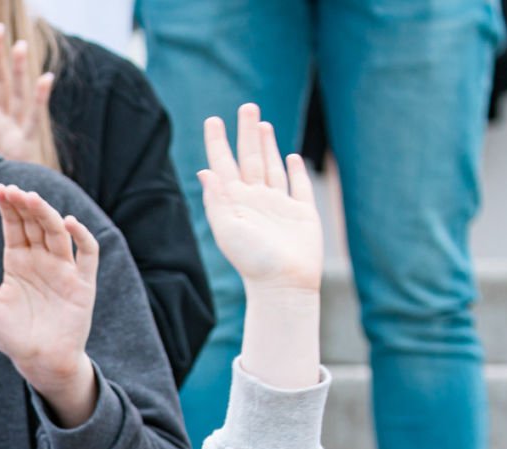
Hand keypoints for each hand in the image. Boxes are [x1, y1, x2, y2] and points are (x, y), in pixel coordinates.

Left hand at [0, 184, 99, 423]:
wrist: (37, 361)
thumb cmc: (9, 334)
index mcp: (18, 262)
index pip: (14, 226)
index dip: (8, 206)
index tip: (0, 189)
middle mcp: (41, 261)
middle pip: (35, 223)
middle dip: (25, 205)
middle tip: (14, 191)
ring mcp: (63, 270)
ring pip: (58, 232)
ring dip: (47, 214)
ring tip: (32, 199)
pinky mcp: (83, 283)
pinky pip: (88, 253)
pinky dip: (82, 236)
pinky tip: (67, 223)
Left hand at [199, 104, 321, 293]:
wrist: (284, 284)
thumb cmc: (253, 260)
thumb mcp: (228, 229)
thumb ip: (216, 200)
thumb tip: (205, 172)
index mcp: (235, 202)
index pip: (223, 164)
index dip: (218, 142)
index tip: (213, 120)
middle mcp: (255, 200)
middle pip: (250, 158)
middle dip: (247, 132)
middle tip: (247, 106)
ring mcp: (279, 205)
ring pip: (272, 167)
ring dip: (267, 145)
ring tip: (262, 124)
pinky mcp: (302, 213)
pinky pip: (297, 186)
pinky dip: (295, 170)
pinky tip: (291, 156)